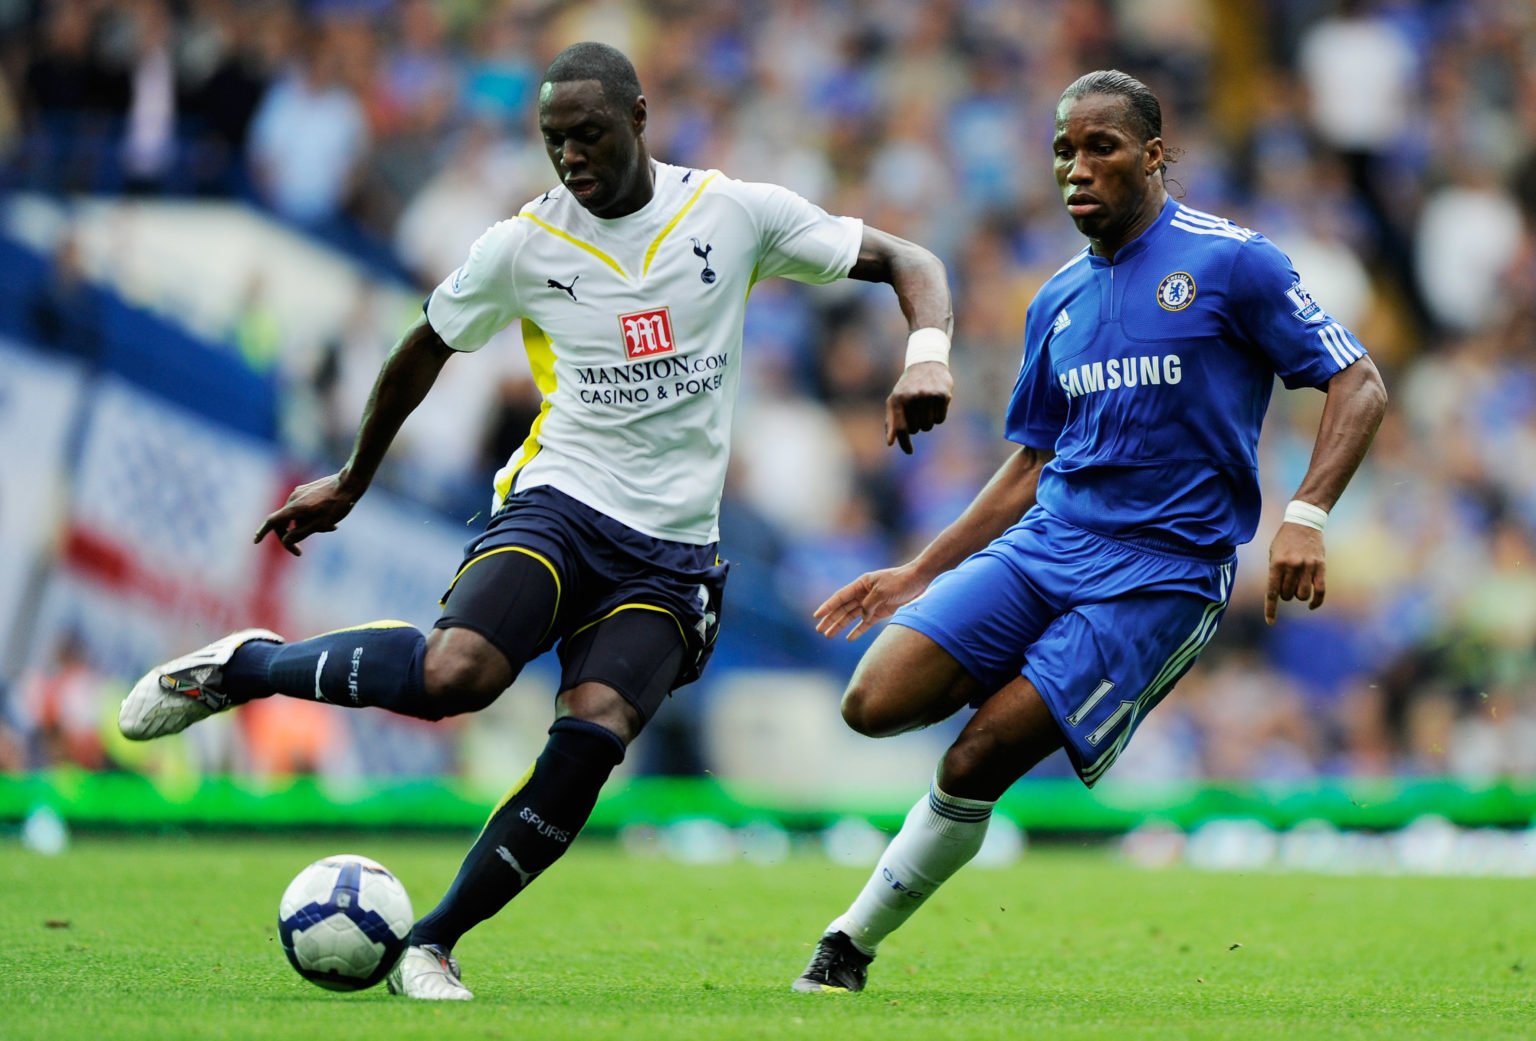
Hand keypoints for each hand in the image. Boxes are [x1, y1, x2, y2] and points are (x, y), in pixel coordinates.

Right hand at [254, 474, 360, 556]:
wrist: (350, 482)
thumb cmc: (337, 505)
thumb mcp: (321, 523)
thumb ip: (302, 533)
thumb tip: (286, 540)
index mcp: (294, 508)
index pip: (272, 521)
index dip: (263, 532)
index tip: (255, 541)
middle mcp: (293, 498)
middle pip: (284, 522)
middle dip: (291, 537)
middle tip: (299, 552)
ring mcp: (300, 493)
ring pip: (297, 516)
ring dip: (308, 526)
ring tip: (331, 528)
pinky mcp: (307, 490)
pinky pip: (304, 508)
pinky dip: (312, 517)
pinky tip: (332, 522)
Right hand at [813, 562, 929, 640]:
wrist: (920, 580)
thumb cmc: (901, 581)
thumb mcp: (882, 591)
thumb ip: (869, 604)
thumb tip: (862, 616)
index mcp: (861, 584)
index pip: (840, 597)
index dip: (828, 606)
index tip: (816, 616)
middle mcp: (863, 593)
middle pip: (843, 608)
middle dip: (831, 619)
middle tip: (820, 630)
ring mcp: (872, 603)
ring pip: (852, 617)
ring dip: (840, 626)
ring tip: (829, 636)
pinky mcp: (881, 612)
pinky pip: (866, 623)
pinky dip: (858, 630)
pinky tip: (849, 638)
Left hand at [885, 361, 952, 453]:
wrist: (926, 363)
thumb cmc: (907, 387)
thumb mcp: (895, 400)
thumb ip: (891, 421)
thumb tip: (890, 443)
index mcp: (898, 399)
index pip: (902, 428)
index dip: (905, 442)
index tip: (909, 452)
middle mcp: (913, 397)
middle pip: (916, 429)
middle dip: (917, 425)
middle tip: (917, 412)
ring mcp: (928, 396)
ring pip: (929, 426)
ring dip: (927, 421)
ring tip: (925, 407)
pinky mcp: (942, 395)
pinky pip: (940, 419)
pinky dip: (938, 416)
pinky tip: (935, 404)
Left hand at [1265, 523, 1325, 623]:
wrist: (1304, 522)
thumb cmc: (1285, 541)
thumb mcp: (1273, 554)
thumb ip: (1274, 573)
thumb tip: (1278, 595)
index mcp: (1277, 563)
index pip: (1272, 592)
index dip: (1271, 609)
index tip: (1270, 622)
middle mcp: (1292, 566)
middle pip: (1288, 595)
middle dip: (1285, 595)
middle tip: (1286, 585)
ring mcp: (1308, 566)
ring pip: (1303, 595)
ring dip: (1298, 596)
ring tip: (1297, 587)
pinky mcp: (1321, 567)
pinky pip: (1320, 591)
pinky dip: (1316, 602)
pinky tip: (1311, 605)